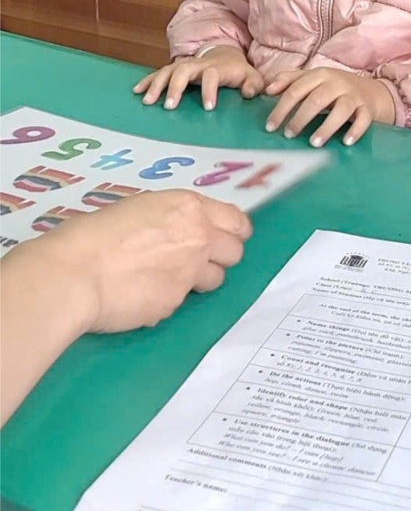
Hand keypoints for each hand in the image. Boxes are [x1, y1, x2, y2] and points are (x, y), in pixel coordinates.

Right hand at [32, 190, 251, 331]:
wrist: (74, 272)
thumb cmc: (95, 233)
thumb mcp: (141, 208)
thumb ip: (173, 218)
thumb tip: (183, 231)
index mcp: (189, 207)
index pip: (237, 220)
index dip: (234, 231)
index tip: (228, 237)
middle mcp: (198, 237)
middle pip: (235, 252)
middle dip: (221, 256)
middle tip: (198, 259)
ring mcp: (190, 272)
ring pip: (216, 279)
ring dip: (200, 279)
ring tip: (168, 277)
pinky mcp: (176, 302)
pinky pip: (183, 300)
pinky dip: (169, 297)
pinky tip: (143, 292)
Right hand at [133, 46, 262, 110]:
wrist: (225, 55)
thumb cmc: (238, 71)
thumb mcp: (252, 77)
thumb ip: (254, 85)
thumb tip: (248, 93)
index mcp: (218, 67)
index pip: (212, 76)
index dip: (210, 90)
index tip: (208, 107)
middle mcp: (198, 64)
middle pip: (184, 70)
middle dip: (175, 87)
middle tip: (169, 106)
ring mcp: (185, 65)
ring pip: (168, 71)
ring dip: (156, 85)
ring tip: (147, 101)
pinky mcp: (175, 68)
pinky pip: (159, 73)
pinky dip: (148, 81)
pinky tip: (138, 91)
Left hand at [265, 68, 394, 146]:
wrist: (374, 91)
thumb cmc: (336, 87)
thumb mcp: (314, 79)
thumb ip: (290, 80)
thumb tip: (267, 89)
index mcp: (320, 75)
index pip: (296, 90)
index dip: (281, 108)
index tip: (270, 126)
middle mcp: (337, 83)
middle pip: (316, 100)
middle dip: (300, 118)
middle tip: (289, 135)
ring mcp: (354, 96)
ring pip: (341, 109)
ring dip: (326, 127)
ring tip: (314, 143)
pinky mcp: (368, 108)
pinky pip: (363, 119)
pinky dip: (355, 130)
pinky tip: (346, 142)